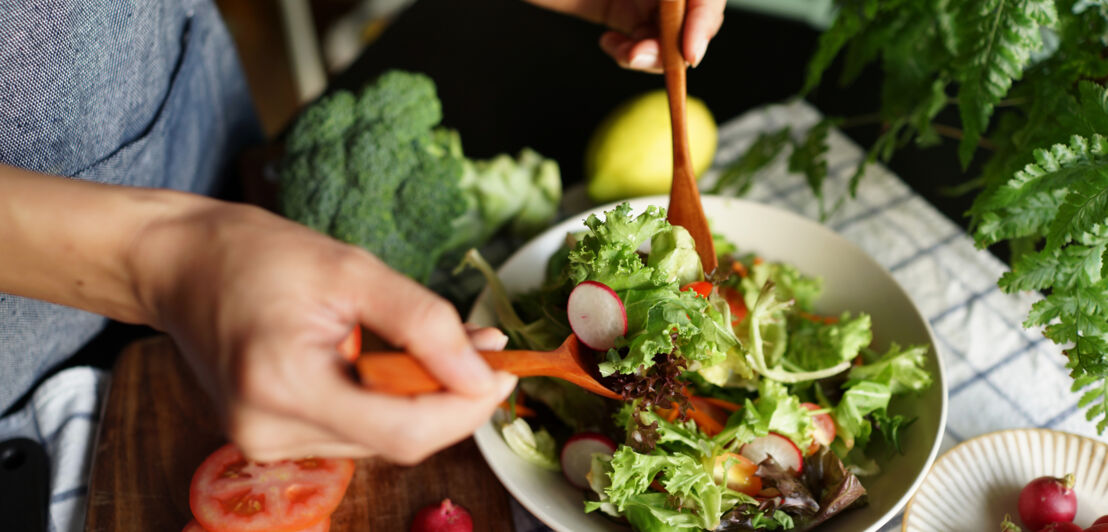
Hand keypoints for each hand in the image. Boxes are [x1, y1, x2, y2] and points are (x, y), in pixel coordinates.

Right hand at [133, 201, 516, 463]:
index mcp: (283, 385)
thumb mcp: (353, 270)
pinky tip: (393, 363)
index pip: (404, 431)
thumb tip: (482, 370)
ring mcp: (264, 443)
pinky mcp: (270, 439)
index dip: (466, 409)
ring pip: (380, 440)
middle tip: (486, 350)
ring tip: (439, 347)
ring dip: (422, 398)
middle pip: (398, 440)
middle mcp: (268, 431)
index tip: (504, 372)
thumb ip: (424, 323)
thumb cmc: (257, 256)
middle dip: (452, 398)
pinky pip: (354, 431)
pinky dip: (388, 400)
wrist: (181, 265)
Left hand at [526, 0, 724, 71]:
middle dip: (676, 44)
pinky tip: (610, 44)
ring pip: (668, 35)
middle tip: (643, 56)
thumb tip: (690, 2)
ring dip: (653, 54)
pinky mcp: (620, 12)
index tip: (689, 53)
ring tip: (624, 54)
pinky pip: (641, 41)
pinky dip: (631, 54)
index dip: (703, 21)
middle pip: (693, 17)